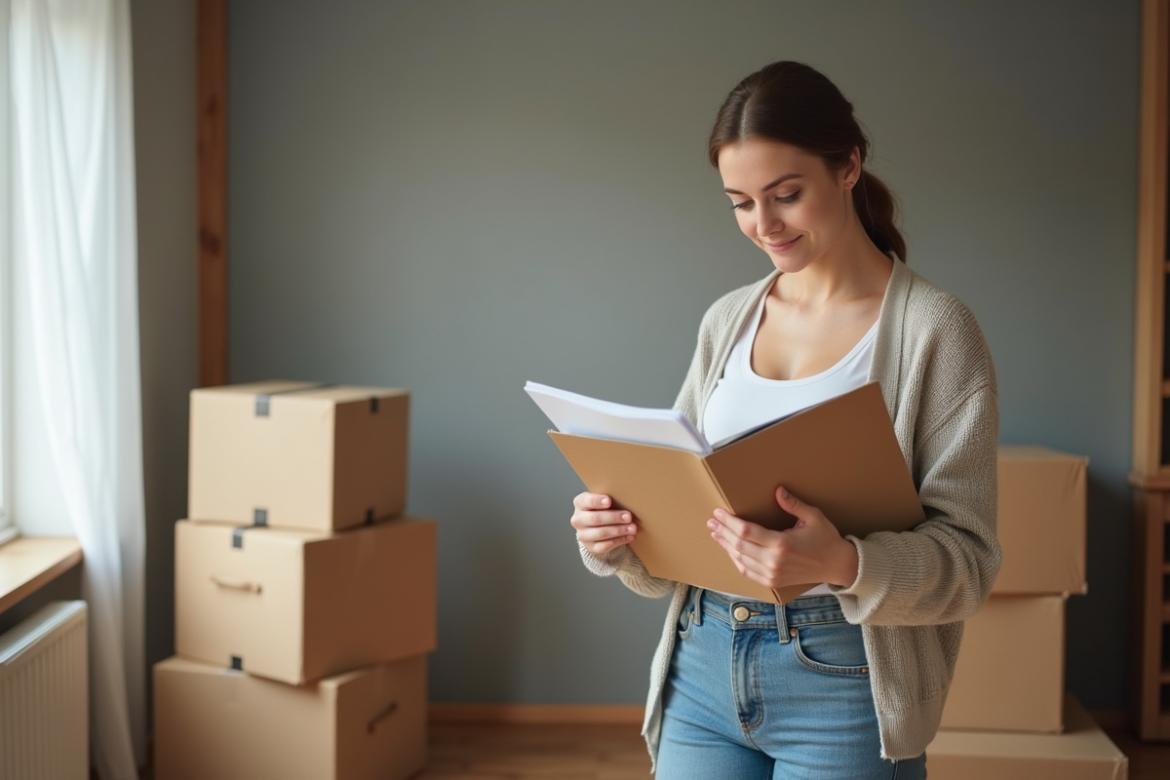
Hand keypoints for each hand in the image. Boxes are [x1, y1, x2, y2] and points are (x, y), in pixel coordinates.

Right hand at [571, 492, 637, 555]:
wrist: (596, 527)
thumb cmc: (603, 509)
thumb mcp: (603, 500)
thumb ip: (609, 499)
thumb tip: (626, 499)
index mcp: (580, 503)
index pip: (585, 501)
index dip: (597, 501)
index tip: (609, 501)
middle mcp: (578, 519)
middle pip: (595, 519)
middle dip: (614, 518)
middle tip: (628, 517)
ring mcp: (583, 535)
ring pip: (601, 533)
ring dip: (619, 530)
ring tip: (632, 528)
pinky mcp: (590, 547)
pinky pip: (604, 546)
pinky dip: (618, 541)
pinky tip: (629, 537)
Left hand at [706, 486, 858, 588]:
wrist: (837, 566)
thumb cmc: (826, 539)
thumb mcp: (813, 517)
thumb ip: (793, 504)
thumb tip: (778, 490)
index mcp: (781, 544)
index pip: (746, 531)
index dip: (729, 522)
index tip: (719, 513)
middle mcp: (773, 562)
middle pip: (739, 545)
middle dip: (723, 532)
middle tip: (712, 521)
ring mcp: (771, 574)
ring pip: (739, 559)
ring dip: (726, 546)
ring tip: (716, 533)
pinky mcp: (772, 581)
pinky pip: (747, 571)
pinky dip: (735, 559)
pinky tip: (730, 549)